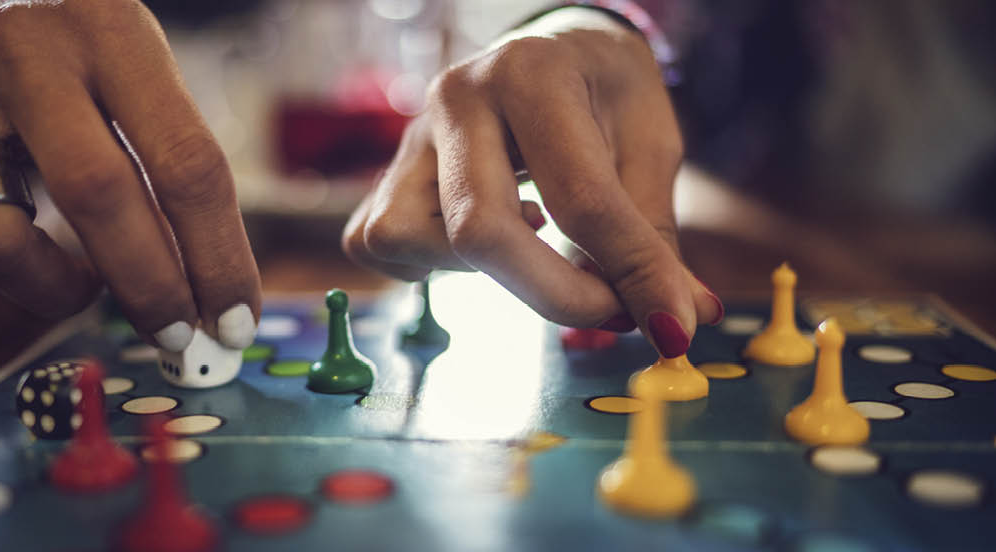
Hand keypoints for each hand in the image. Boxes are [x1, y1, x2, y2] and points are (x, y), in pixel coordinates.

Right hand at [0, 0, 259, 350]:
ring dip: (51, 291)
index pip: (184, 160)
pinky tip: (2, 269)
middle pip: (95, 197)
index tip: (236, 320)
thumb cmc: (70, 43)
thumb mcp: (136, 62)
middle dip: (149, 289)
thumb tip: (212, 290)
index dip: (217, 257)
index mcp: (107, 30)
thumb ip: (170, 158)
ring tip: (80, 285)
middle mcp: (19, 53)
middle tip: (178, 336)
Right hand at [342, 7, 721, 356]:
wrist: (556, 48)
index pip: (578, 196)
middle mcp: (457, 98)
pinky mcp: (387, 173)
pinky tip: (485, 242)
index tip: (670, 326)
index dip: (628, 274)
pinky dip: (428, 264)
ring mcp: (410, 136)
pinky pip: (378, 242)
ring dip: (482, 272)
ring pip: (409, 238)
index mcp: (532, 73)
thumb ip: (652, 235)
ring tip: (533, 243)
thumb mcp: (649, 146)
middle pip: (479, 229)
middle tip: (612, 313)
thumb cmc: (606, 93)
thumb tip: (676, 322)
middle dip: (553, 294)